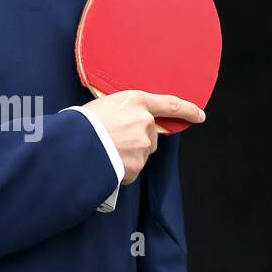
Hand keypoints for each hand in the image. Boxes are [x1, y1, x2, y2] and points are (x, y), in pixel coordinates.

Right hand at [79, 90, 204, 184]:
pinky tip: (106, 163)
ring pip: (141, 154)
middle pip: (150, 136)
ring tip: (104, 151)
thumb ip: (122, 112)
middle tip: (113, 140)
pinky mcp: (136, 165)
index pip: (170, 104)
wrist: (71, 146)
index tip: (200, 115)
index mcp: (135, 101)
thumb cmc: (80, 123)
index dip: (188, 110)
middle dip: (137, 141)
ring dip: (127, 155)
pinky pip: (131, 170)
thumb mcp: (102, 106)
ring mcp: (142, 145)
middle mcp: (144, 122)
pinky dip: (121, 170)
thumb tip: (124, 124)